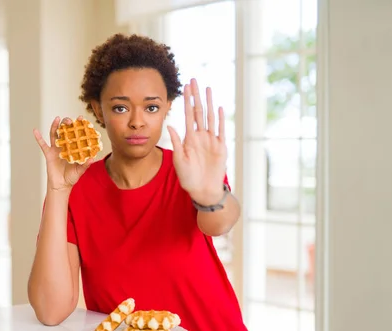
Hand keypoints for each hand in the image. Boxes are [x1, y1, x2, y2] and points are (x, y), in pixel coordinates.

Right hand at [33, 115, 93, 191]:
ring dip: (55, 126)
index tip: (81, 119)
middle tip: (70, 121)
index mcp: (73, 148)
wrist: (61, 185)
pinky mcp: (48, 154)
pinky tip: (35, 130)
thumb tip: (92, 158)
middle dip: (67, 124)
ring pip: (54, 134)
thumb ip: (85, 165)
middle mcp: (65, 146)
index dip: (78, 126)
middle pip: (65, 131)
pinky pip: (42, 144)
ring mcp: (56, 149)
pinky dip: (38, 137)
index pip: (76, 134)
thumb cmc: (72, 177)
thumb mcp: (80, 171)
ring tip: (57, 118)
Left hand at [167, 79, 227, 204]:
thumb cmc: (188, 178)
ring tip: (207, 89)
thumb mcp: (179, 160)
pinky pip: (221, 130)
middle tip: (194, 80)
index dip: (187, 101)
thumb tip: (170, 125)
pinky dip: (220, 119)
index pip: (187, 115)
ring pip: (210, 117)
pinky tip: (218, 107)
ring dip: (208, 103)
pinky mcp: (221, 147)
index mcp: (189, 138)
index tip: (184, 87)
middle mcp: (200, 136)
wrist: (203, 190)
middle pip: (198, 112)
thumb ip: (176, 142)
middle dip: (196, 96)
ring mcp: (211, 140)